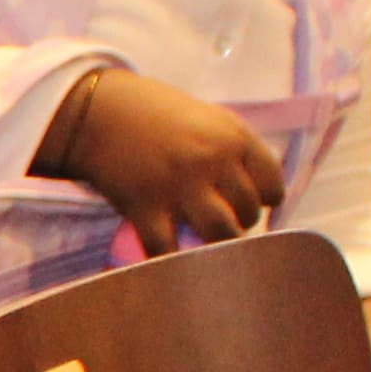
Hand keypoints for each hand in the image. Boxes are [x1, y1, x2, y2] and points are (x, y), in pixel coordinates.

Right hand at [37, 67, 283, 244]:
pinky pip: (168, 248)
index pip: (272, 184)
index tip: (253, 202)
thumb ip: (234, 149)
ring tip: (205, 239)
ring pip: (220, 234)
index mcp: (232, 137)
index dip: (266, 198)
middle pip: (248, 212)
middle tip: (223, 221)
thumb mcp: (208, 118)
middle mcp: (211, 161)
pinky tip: (169, 256)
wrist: (97, 112)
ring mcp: (179, 186)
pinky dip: (170, 259)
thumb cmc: (155, 113)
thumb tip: (258, 191)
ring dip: (217, 243)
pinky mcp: (145, 207)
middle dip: (239, 222)